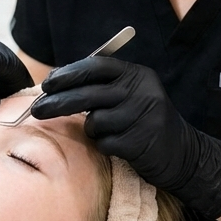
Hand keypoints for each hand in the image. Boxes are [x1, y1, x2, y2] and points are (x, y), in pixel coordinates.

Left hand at [31, 57, 220, 218]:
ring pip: (95, 122)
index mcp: (137, 75)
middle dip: (58, 102)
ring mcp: (142, 116)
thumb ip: (102, 87)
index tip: (47, 84)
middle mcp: (142, 91)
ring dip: (94, 130)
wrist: (183, 154)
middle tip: (37, 111)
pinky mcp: (140, 141)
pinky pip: (104, 143)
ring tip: (111, 132)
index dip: (68, 74)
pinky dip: (105, 146)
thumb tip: (56, 86)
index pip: (96, 66)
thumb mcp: (132, 95)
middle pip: (88, 93)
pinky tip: (121, 146)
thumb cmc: (146, 122)